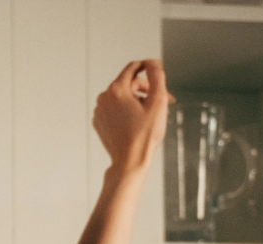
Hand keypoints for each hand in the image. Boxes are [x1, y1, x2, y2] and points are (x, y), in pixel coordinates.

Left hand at [92, 59, 172, 175]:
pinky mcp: (99, 122)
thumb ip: (157, 76)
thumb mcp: (158, 101)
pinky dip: (126, 110)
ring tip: (149, 113)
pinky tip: (137, 121)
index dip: (149, 66)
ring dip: (137, 99)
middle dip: (146, 87)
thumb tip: (153, 63)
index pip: (134, 67)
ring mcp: (99, 111)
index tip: (159, 71)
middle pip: (128, 82)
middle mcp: (103, 98)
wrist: (129, 161)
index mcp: (116, 90)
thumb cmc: (144, 135)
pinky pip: (114, 109)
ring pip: (121, 96)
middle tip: (163, 99)